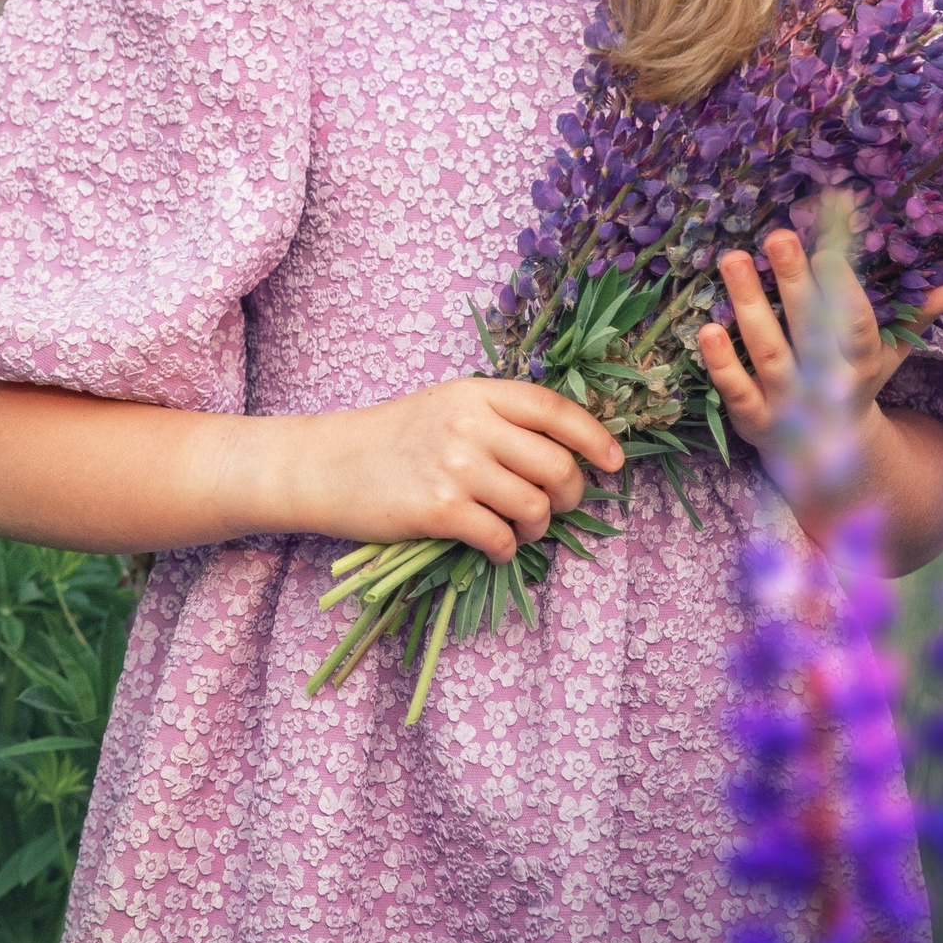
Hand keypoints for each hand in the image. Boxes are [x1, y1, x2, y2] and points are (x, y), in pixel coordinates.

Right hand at [281, 377, 624, 563]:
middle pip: (556, 465)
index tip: (613, 463)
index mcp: (477, 393)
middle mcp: (470, 425)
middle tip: (556, 506)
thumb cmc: (393, 438)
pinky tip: (491, 544)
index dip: (594, 437)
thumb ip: (499, 418)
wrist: (328, 465)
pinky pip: (501, 538)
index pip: (555, 410)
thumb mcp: (447, 407)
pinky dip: (506, 549)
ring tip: (520, 529)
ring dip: (537, 528)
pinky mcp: (438, 510)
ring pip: (535, 507)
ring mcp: (455, 467)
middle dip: (569, 494)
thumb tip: (566, 449)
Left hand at [696, 229, 942, 462]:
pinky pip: (736, 392)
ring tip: (732, 259)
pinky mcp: (755, 421)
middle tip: (776, 235)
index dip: (842, 293)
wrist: (833, 464)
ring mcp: (789, 405)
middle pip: (809, 330)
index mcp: (862, 366)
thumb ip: (919, 315)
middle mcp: (826, 385)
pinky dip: (721, 364)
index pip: (856, 327)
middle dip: (794, 282)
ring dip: (749, 305)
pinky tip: (703, 329)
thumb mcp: (889, 354)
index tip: (826, 252)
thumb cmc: (856, 385)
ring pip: (769, 352)